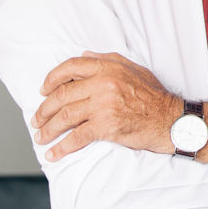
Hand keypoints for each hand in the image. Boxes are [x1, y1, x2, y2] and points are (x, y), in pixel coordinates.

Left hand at [33, 51, 182, 161]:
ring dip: (49, 129)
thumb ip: (108, 60)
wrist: (171, 120)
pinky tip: (53, 153)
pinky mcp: (106, 126)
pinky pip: (77, 137)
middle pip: (62, 95)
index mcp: (108, 68)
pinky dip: (62, 147)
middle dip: (44, 110)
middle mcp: (104, 84)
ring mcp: (104, 105)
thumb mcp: (134, 69)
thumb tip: (86, 55)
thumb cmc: (154, 95)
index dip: (52, 79)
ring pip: (65, 116)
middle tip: (37, 120)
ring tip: (41, 137)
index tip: (43, 91)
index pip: (70, 67)